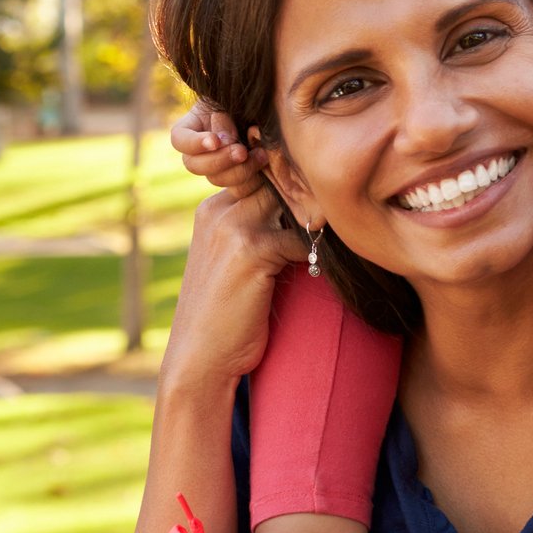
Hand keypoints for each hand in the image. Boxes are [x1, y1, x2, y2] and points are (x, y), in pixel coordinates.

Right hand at [159, 178, 309, 391]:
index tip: (319, 203)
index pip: (264, 174)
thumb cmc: (224, 310)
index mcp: (212, 209)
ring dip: (314, 223)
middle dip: (309, 198)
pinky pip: (300, 239)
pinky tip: (313, 270)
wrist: (199, 358)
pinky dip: (313, 254)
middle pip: (280, 182)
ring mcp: (233, 228)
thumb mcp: (231, 258)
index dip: (295, 185)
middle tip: (332, 218)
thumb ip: (256, 226)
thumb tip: (309, 206)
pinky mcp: (251, 251)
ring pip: (293, 205)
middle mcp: (218, 211)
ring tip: (326, 241)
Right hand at [171, 101, 275, 202]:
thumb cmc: (249, 98)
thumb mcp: (232, 101)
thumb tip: (224, 141)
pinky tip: (266, 169)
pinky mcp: (239, 179)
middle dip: (220, 160)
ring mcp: (218, 167)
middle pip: (195, 165)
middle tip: (242, 152)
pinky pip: (239, 190)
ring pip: (217, 180)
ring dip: (240, 170)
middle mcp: (200, 151)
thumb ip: (224, 117)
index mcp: (192, 128)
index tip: (215, 141)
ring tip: (261, 156)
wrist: (271, 106)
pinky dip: (252, 183)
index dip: (195, 144)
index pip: (180, 139)